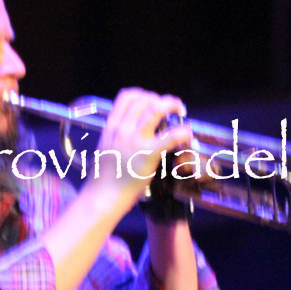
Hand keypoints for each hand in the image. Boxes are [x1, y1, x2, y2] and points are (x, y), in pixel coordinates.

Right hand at [89, 88, 190, 207]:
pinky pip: (170, 136)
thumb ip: (116, 135)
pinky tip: (187, 132)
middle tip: (171, 107)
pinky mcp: (148, 154)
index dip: (143, 94)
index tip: (153, 100)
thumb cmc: (104, 176)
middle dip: (161, 99)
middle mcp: (122, 129)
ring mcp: (135, 141)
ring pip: (156, 110)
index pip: (127, 96)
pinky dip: (183, 131)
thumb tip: (129, 129)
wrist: (103, 196)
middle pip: (144, 100)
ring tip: (180, 110)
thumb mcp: (105, 146)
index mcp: (111, 126)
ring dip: (172, 105)